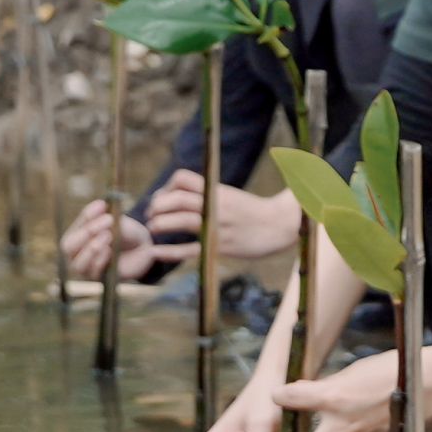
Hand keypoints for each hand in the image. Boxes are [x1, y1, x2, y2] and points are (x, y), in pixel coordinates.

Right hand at [61, 196, 183, 279]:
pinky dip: (99, 262)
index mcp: (78, 235)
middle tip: (107, 221)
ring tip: (108, 235)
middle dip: (87, 232)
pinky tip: (108, 250)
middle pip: (69, 246)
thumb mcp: (120, 222)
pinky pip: (92, 273)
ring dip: (92, 248)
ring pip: (78, 262)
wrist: (142, 249)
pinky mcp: (98, 279)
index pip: (76, 225)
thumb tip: (101, 206)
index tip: (102, 205)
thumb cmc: (126, 232)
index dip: (87, 215)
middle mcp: (76, 253)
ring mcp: (85, 268)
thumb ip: (109, 218)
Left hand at [146, 170, 301, 259]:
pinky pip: (189, 250)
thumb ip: (208, 195)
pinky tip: (156, 252)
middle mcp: (215, 205)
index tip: (162, 198)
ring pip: (181, 220)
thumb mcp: (230, 196)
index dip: (166, 187)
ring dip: (160, 224)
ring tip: (153, 229)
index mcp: (216, 190)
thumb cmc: (253, 212)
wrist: (280, 226)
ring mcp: (217, 226)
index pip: (182, 179)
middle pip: (177, 199)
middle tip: (150, 215)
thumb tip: (180, 197)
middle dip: (157, 206)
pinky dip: (169, 252)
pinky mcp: (219, 247)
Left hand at [271, 329, 431, 431]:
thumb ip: (321, 387)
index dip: (279, 396)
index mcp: (334, 399)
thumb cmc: (393, 373)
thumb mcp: (352, 372)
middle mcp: (341, 429)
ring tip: (316, 431)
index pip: (286, 399)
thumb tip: (293, 394)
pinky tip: (342, 431)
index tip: (281, 395)